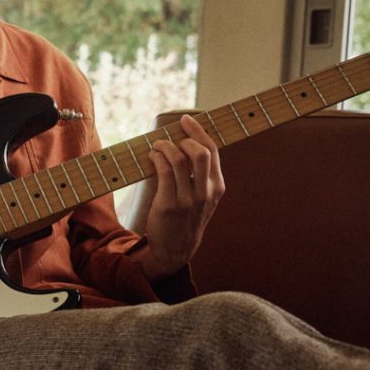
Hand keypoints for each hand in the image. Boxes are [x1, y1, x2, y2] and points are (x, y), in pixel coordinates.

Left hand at [136, 113, 224, 281]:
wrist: (176, 249)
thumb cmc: (187, 219)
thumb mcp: (204, 199)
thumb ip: (203, 177)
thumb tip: (187, 144)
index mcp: (217, 188)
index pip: (213, 151)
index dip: (198, 131)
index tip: (186, 120)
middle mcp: (205, 193)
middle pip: (200, 153)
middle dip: (184, 138)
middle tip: (170, 138)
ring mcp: (187, 200)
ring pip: (178, 160)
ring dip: (165, 147)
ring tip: (157, 146)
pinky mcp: (168, 205)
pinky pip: (163, 173)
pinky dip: (156, 158)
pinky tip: (152, 157)